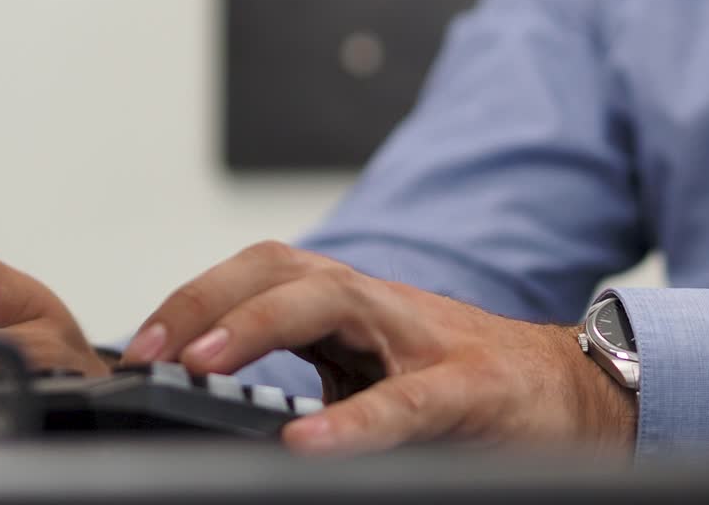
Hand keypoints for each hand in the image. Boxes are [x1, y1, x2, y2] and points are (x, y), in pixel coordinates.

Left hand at [124, 241, 636, 454]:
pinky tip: (308, 444)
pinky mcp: (469, 389)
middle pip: (282, 265)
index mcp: (351, 308)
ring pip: (335, 300)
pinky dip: (353, 422)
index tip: (139, 345)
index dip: (196, 297)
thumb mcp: (375, 377)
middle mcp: (379, 308)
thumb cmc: (469, 383)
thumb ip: (315, 380)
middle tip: (151, 347)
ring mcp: (423, 340)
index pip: (262, 274)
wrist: (569, 389)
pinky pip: (405, 401)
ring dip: (260, 323)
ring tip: (205, 361)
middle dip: (207, 296)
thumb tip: (228, 409)